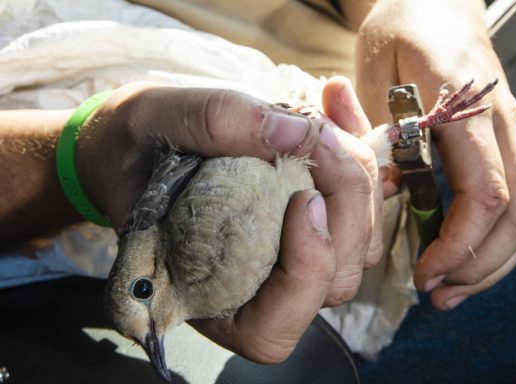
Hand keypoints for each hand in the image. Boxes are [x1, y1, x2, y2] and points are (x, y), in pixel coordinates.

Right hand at [76, 80, 381, 361]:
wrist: (135, 142)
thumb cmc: (131, 148)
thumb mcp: (153, 123)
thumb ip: (214, 123)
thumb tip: (301, 131)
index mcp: (210, 295)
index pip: (273, 328)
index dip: (305, 273)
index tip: (303, 200)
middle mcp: (258, 286)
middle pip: (336, 278)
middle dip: (348, 205)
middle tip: (319, 132)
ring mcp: (289, 255)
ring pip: (360, 243)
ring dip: (361, 176)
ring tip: (328, 113)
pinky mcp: (308, 220)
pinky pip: (360, 201)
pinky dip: (359, 151)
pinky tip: (336, 102)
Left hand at [354, 0, 515, 308]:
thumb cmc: (400, 31)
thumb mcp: (375, 72)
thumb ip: (376, 131)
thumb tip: (380, 193)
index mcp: (466, 108)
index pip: (485, 193)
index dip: (459, 244)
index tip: (424, 273)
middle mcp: (501, 123)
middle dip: (479, 265)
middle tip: (436, 293)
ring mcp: (510, 132)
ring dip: (492, 260)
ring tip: (450, 288)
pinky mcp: (505, 140)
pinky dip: (493, 238)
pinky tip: (462, 256)